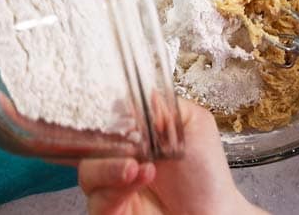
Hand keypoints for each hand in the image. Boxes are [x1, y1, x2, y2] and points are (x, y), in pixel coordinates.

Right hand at [78, 99, 264, 214]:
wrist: (211, 214)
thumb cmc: (206, 177)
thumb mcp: (195, 126)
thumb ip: (168, 108)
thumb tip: (143, 95)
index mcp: (140, 137)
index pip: (110, 120)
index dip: (109, 117)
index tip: (119, 116)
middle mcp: (124, 159)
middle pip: (91, 145)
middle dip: (105, 142)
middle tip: (128, 145)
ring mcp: (115, 186)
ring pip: (87, 172)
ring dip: (109, 167)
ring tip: (135, 167)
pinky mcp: (111, 211)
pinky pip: (96, 200)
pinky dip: (115, 188)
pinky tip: (139, 178)